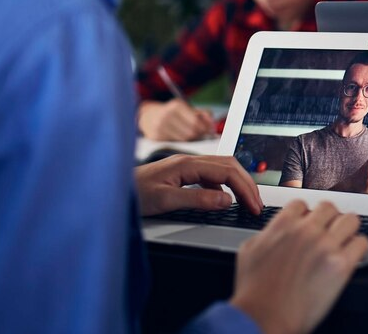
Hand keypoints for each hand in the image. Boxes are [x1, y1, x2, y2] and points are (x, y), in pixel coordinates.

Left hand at [135, 154, 262, 215]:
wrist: (111, 190)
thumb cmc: (133, 194)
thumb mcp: (166, 201)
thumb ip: (198, 200)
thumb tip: (227, 201)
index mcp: (187, 164)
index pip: (227, 172)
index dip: (244, 189)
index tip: (254, 206)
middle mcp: (190, 161)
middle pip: (230, 166)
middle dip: (247, 184)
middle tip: (257, 205)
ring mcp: (187, 166)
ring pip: (222, 169)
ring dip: (238, 184)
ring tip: (247, 202)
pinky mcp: (183, 174)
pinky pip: (211, 176)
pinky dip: (224, 187)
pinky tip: (224, 200)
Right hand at [138, 99, 214, 140]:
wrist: (148, 116)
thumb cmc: (173, 112)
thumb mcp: (187, 108)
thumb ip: (203, 114)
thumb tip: (212, 127)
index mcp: (177, 106)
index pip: (196, 122)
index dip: (205, 129)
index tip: (209, 131)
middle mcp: (167, 115)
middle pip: (191, 133)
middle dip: (199, 135)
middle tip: (201, 134)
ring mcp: (160, 127)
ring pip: (184, 140)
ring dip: (191, 139)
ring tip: (190, 134)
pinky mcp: (155, 137)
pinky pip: (175, 144)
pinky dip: (180, 142)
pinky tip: (179, 136)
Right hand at [230, 200, 367, 333]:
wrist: (264, 319)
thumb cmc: (254, 292)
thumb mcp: (249, 252)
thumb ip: (266, 234)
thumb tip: (275, 232)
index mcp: (284, 224)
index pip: (303, 205)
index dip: (307, 215)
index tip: (310, 224)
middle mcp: (307, 231)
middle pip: (330, 208)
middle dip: (329, 219)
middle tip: (329, 231)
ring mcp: (326, 246)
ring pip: (351, 220)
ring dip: (348, 229)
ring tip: (345, 240)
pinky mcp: (341, 265)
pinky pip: (362, 243)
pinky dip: (359, 247)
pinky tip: (353, 255)